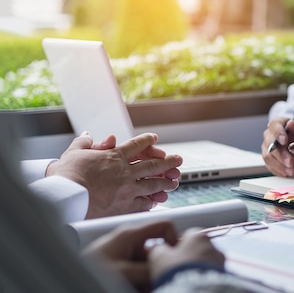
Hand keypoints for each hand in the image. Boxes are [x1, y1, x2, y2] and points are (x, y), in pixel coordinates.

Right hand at [47, 132, 182, 217]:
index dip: (147, 141)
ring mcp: (128, 189)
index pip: (136, 145)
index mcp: (114, 156)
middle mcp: (125, 171)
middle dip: (167, 161)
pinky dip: (152, 202)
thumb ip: (83, 143)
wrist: (66, 198)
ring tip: (174, 182)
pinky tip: (157, 202)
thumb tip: (87, 135)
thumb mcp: (73, 153)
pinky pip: (144, 203)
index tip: (154, 138)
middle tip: (178, 160)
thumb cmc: (66, 176)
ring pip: (153, 183)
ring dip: (165, 182)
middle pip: (152, 164)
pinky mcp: (125, 206)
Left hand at [82, 220, 179, 292]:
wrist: (68, 280)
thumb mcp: (122, 270)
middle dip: (161, 266)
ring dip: (153, 277)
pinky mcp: (125, 269)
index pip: (165, 225)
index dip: (174, 239)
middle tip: (159, 280)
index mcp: (131, 234)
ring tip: (144, 287)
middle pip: (160, 250)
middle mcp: (132, 243)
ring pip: (152, 265)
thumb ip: (148, 269)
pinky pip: (142, 274)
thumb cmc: (88, 270)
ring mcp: (129, 256)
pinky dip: (144, 283)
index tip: (175, 258)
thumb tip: (167, 270)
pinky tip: (138, 289)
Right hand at [148, 227, 224, 282]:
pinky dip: (204, 276)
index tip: (169, 256)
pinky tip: (195, 283)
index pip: (187, 234)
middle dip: (188, 257)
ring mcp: (221, 262)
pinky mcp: (225, 276)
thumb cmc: (178, 272)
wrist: (196, 292)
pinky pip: (212, 273)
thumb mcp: (159, 258)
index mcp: (198, 236)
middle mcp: (214, 246)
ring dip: (197, 268)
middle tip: (176, 270)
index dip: (176, 245)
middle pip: (197, 248)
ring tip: (185, 278)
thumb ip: (157, 248)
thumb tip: (154, 247)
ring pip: (205, 262)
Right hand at [261, 118, 293, 176]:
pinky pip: (271, 167)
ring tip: (291, 170)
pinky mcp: (270, 160)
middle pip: (270, 144)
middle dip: (280, 154)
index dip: (278, 133)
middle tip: (290, 162)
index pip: (274, 126)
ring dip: (280, 165)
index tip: (284, 141)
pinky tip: (288, 172)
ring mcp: (268, 149)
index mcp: (278, 124)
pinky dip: (280, 171)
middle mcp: (270, 136)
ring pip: (268, 157)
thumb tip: (291, 124)